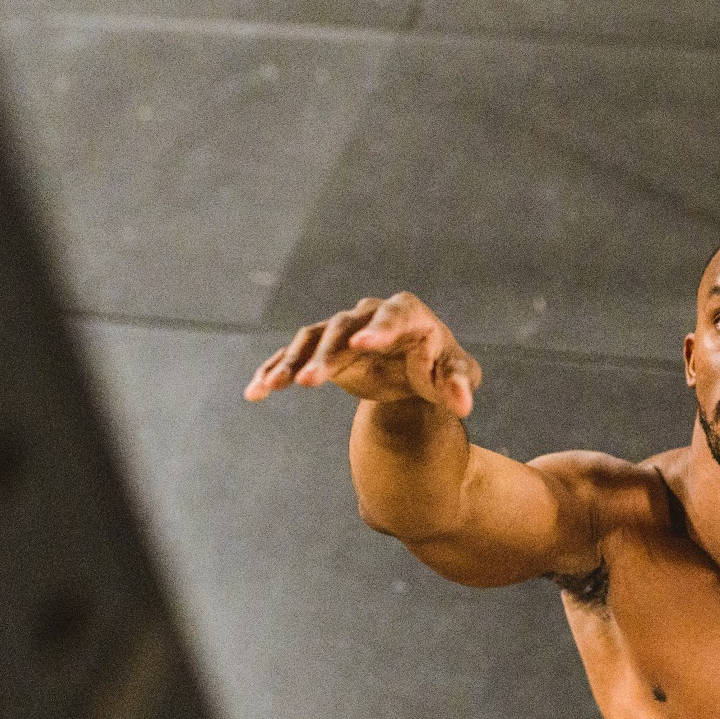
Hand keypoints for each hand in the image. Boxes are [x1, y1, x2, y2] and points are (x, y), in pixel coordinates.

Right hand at [243, 293, 480, 416]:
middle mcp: (369, 314)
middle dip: (326, 354)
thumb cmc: (441, 367)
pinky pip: (294, 355)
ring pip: (312, 339)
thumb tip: (463, 403)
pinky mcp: (323, 347)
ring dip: (292, 362)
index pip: (393, 316)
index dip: (379, 330)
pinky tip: (256, 392)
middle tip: (311, 382)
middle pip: (343, 329)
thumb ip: (459, 385)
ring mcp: (342, 329)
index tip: (363, 345)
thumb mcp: (457, 376)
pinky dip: (275, 370)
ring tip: (272, 388)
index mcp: (408, 314)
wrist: (416, 369)